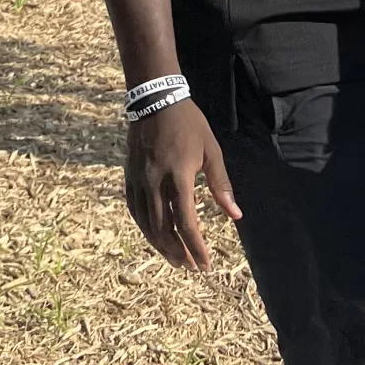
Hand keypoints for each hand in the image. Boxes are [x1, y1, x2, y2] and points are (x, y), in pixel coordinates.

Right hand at [124, 101, 240, 271]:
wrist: (154, 98)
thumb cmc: (188, 124)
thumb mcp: (211, 151)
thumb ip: (221, 185)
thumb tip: (235, 215)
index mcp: (178, 175)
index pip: (186, 222)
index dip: (196, 247)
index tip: (205, 265)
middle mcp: (155, 180)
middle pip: (163, 228)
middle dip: (178, 252)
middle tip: (191, 267)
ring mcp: (139, 178)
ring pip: (145, 222)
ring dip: (160, 244)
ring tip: (174, 258)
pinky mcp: (129, 174)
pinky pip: (134, 208)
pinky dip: (144, 226)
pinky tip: (153, 235)